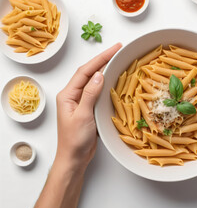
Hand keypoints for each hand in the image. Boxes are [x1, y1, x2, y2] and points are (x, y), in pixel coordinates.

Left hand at [55, 43, 121, 168]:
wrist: (74, 158)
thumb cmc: (74, 140)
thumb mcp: (82, 116)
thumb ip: (90, 94)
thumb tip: (99, 75)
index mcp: (67, 94)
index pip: (85, 71)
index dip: (100, 58)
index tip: (114, 49)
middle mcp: (73, 95)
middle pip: (89, 73)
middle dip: (103, 60)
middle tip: (118, 50)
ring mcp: (81, 102)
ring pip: (94, 81)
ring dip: (105, 70)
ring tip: (118, 60)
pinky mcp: (88, 109)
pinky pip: (98, 92)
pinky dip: (107, 84)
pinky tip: (114, 80)